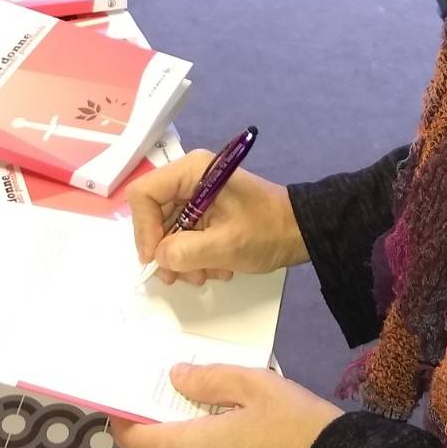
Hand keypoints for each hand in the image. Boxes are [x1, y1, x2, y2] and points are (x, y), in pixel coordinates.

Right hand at [127, 150, 308, 286]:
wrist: (302, 232)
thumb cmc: (267, 231)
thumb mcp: (226, 245)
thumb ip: (185, 252)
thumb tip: (159, 258)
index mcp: (192, 171)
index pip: (143, 194)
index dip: (144, 229)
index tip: (158, 259)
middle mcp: (189, 178)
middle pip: (153, 215)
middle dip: (167, 250)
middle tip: (182, 276)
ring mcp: (197, 195)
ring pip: (168, 230)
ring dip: (183, 259)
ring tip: (207, 274)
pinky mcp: (205, 211)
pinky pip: (184, 235)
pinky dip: (195, 256)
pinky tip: (217, 267)